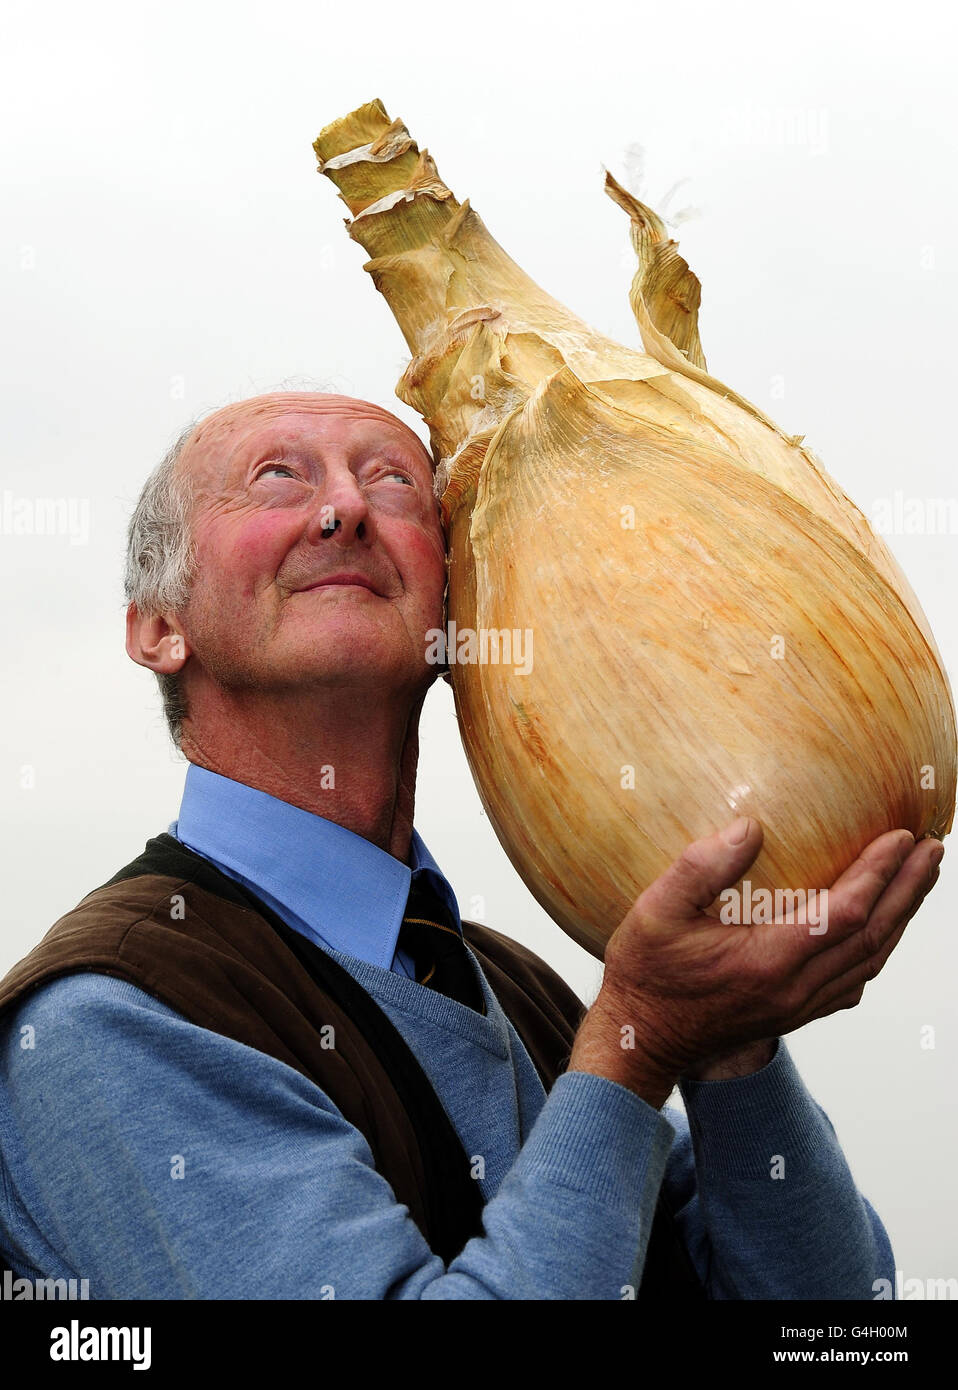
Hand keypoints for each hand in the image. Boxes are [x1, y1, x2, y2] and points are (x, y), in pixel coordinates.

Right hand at [597, 817, 943, 1084]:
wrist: (640, 1041)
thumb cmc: (644, 974)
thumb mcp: (654, 912)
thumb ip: (700, 867)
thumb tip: (750, 826)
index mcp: (766, 961)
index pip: (846, 914)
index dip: (879, 874)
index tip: (901, 837)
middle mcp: (792, 989)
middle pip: (873, 938)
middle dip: (908, 891)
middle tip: (933, 851)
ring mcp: (797, 1007)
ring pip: (869, 964)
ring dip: (901, 920)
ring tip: (919, 880)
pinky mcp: (792, 1015)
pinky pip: (852, 984)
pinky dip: (877, 952)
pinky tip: (881, 932)